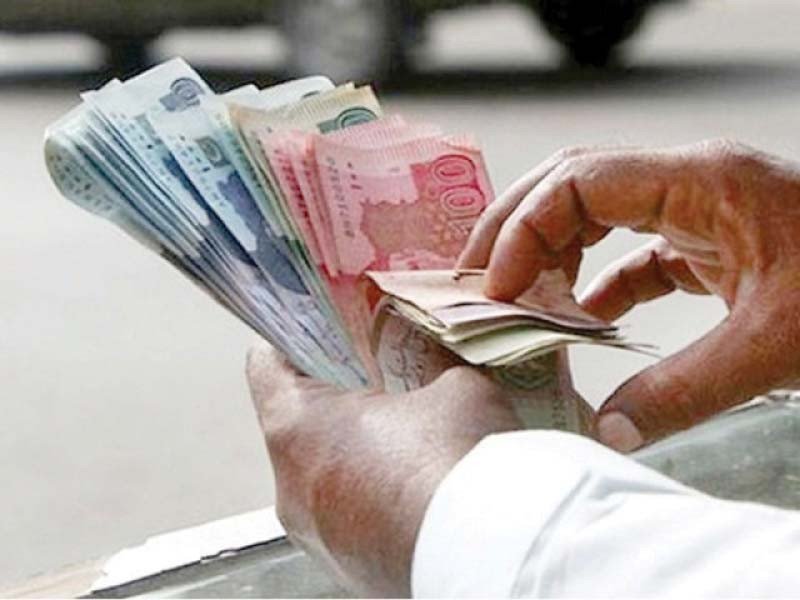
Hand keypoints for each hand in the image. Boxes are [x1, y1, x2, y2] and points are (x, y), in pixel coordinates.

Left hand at [246, 342, 524, 596]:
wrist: (491, 554)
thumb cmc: (458, 465)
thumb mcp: (457, 387)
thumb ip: (436, 366)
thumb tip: (441, 359)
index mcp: (298, 428)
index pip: (266, 366)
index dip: (295, 342)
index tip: (322, 332)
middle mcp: (290, 488)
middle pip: (296, 425)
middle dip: (337, 401)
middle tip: (379, 382)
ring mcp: (316, 537)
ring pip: (321, 477)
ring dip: (354, 456)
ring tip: (406, 442)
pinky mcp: (347, 571)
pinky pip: (346, 520)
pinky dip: (371, 501)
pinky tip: (416, 489)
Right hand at [459, 140, 799, 450]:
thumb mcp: (776, 346)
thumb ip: (683, 389)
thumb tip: (606, 432)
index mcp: (701, 181)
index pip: (579, 181)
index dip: (524, 231)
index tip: (497, 289)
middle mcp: (690, 182)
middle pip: (573, 183)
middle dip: (517, 228)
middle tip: (477, 281)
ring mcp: (699, 209)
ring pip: (597, 211)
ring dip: (551, 252)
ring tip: (517, 299)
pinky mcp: (710, 242)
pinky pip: (633, 251)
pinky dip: (598, 281)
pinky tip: (581, 318)